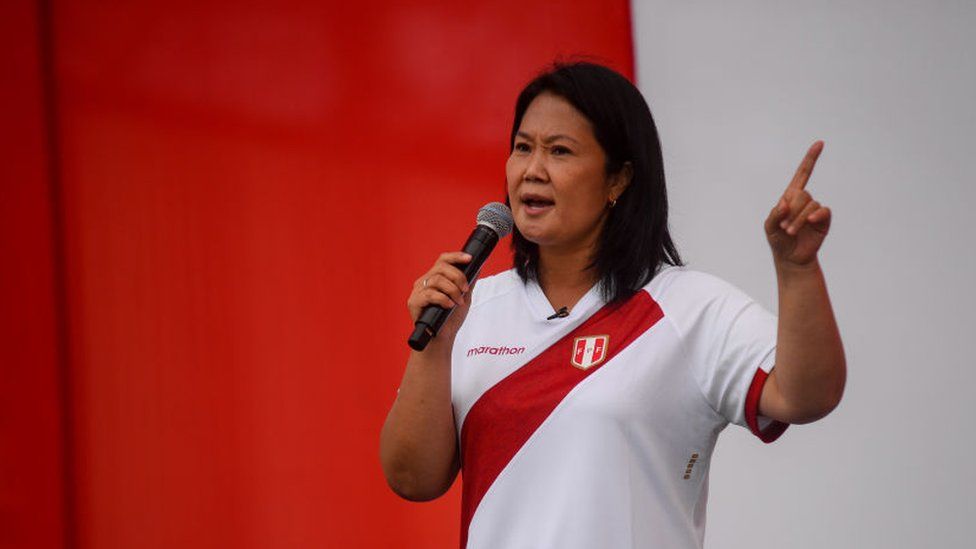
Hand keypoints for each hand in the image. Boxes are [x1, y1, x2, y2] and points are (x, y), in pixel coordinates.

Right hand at [407, 252, 473, 346]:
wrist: (443, 338)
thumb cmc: (451, 319)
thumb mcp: (464, 298)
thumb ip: (469, 283)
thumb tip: (478, 268)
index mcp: (435, 278)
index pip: (443, 260)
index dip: (456, 256)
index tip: (469, 259)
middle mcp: (425, 282)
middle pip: (441, 267)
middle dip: (458, 277)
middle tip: (465, 290)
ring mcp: (418, 291)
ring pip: (436, 279)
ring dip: (452, 290)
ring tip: (458, 301)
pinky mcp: (414, 302)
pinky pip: (429, 294)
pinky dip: (442, 299)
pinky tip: (449, 305)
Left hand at [764, 141, 831, 267]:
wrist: (790, 259)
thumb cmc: (778, 241)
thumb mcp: (769, 227)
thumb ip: (774, 214)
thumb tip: (784, 203)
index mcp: (790, 197)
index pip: (802, 174)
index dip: (811, 159)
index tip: (820, 143)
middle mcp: (804, 200)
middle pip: (802, 194)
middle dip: (791, 211)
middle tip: (784, 228)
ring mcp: (814, 210)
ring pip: (810, 204)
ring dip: (798, 219)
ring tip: (790, 232)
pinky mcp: (823, 220)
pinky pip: (823, 211)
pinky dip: (816, 215)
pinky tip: (811, 221)